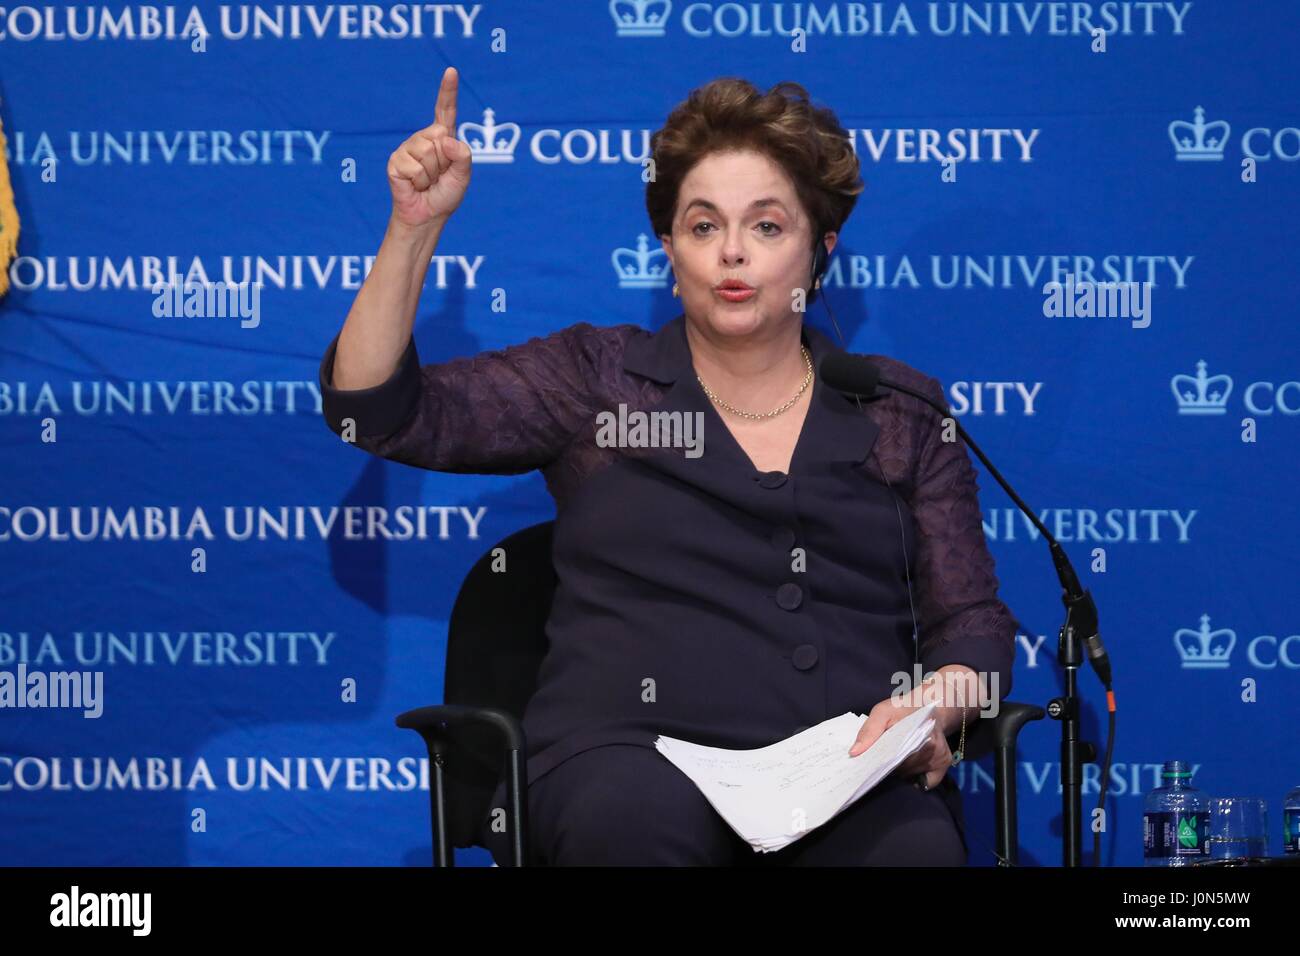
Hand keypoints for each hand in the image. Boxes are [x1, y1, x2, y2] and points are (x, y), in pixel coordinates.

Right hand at [386, 66, 471, 230]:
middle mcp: (424, 138)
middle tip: (438, 176)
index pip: (445, 110)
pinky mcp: (395, 161)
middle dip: (443, 162)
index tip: (451, 71)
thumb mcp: (463, 175)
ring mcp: (407, 148)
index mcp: (442, 138)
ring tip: (427, 182)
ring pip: (427, 152)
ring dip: (431, 174)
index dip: (447, 91)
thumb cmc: (445, 194)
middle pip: (439, 137)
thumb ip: (463, 156)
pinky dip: (419, 181)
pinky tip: (415, 186)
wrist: (427, 215)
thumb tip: (445, 140)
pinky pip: (414, 167)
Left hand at [847, 696, 953, 790]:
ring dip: (899, 771)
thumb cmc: (903, 708)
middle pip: (900, 769)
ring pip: (910, 775)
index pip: (891, 757)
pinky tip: (909, 768)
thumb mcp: (882, 712)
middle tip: (881, 757)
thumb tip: (854, 753)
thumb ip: (868, 730)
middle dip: (887, 766)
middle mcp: (930, 745)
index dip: (878, 763)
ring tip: (895, 757)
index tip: (868, 764)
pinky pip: (926, 783)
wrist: (931, 703)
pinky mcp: (944, 763)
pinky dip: (916, 779)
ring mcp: (938, 755)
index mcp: (914, 730)